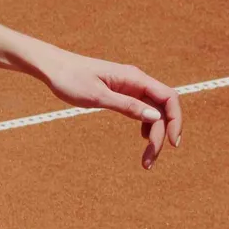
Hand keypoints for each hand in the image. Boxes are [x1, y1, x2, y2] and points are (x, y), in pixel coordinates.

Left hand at [32, 47, 183, 167]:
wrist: (52, 67)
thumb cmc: (71, 79)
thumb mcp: (97, 96)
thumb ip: (126, 106)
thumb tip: (155, 117)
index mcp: (134, 78)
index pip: (168, 98)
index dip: (176, 120)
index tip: (173, 143)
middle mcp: (136, 81)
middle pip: (161, 109)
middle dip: (160, 136)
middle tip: (149, 161)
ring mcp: (130, 87)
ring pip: (152, 112)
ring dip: (153, 134)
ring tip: (146, 159)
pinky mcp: (121, 93)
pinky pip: (141, 109)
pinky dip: (145, 125)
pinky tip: (143, 138)